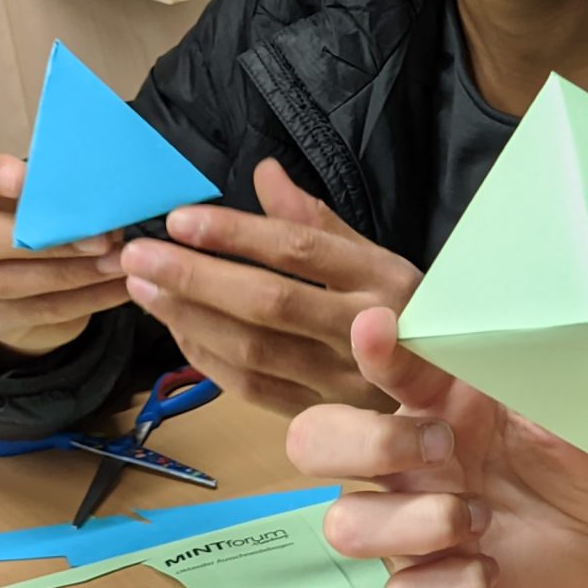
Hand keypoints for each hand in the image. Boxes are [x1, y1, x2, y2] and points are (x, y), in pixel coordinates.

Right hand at [0, 147, 126, 357]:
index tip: (24, 178)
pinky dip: (84, 300)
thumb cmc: (24, 217)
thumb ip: (57, 191)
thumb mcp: (33, 194)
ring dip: (71, 274)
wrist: (8, 275)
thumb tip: (108, 201)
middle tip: (101, 238)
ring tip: (117, 264)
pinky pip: (35, 311)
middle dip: (45, 240)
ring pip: (5, 282)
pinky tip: (119, 289)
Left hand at [119, 159, 420, 414]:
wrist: (448, 393)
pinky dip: (205, 357)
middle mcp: (368, 333)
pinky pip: (251, 389)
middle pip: (269, 302)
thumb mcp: (376, 260)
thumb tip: (264, 171)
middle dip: (195, 276)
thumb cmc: (402, 316)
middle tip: (139, 254)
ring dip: (188, 316)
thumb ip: (317, 220)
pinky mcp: (321, 416)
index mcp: (384, 280)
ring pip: (253, 349)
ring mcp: (343, 382)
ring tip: (143, 286)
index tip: (180, 219)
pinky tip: (177, 326)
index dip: (236, 233)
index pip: (300, 251)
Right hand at [286, 306, 587, 587]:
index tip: (377, 329)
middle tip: (442, 448)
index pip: (383, 365)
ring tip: (482, 517)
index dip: (373, 348)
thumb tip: (539, 318)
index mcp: (434, 403)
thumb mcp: (574, 406)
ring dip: (419, 523)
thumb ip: (545, 372)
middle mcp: (403, 463)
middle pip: (314, 441)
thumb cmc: (572, 455)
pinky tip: (490, 570)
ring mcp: (405, 528)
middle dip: (367, 443)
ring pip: (345, 527)